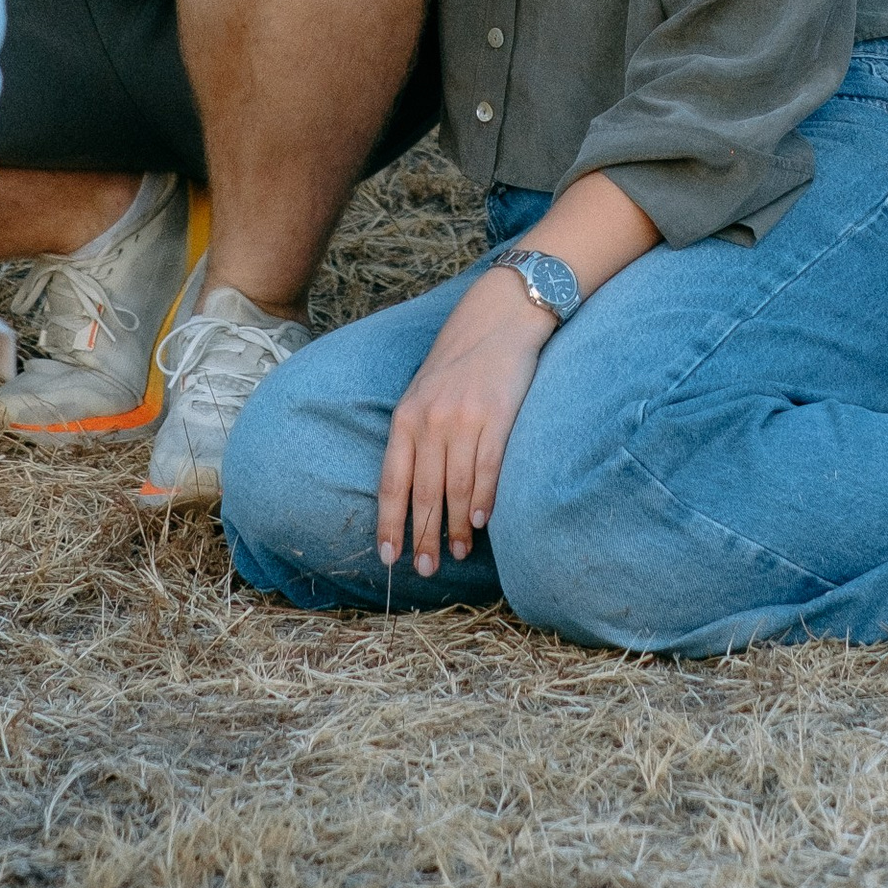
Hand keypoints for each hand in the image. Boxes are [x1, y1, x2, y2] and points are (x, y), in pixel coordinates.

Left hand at [377, 269, 553, 576]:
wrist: (497, 318)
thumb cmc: (458, 362)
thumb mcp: (422, 393)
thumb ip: (413, 436)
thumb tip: (409, 491)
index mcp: (406, 417)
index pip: (392, 481)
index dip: (390, 522)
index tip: (389, 556)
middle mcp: (431, 420)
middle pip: (425, 492)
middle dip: (423, 535)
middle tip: (426, 569)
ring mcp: (464, 418)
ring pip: (456, 487)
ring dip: (456, 526)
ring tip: (457, 552)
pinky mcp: (497, 416)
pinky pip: (487, 468)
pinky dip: (483, 499)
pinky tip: (481, 522)